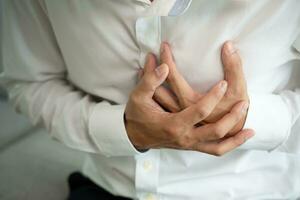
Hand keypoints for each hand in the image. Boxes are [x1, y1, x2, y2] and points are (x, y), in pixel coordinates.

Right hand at [125, 54, 253, 155]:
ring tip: (250, 128)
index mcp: (173, 124)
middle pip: (215, 131)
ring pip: (218, 146)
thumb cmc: (136, 115)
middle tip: (245, 102)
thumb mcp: (138, 96)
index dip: (213, 97)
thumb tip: (164, 65)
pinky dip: (229, 146)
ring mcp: (189, 144)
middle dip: (232, 117)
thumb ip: (150, 80)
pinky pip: (214, 151)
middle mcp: (184, 137)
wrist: (134, 135)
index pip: (199, 111)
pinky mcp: (191, 146)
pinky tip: (240, 138)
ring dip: (235, 137)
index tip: (223, 82)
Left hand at [148, 41, 248, 134]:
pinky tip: (148, 82)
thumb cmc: (233, 109)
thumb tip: (228, 46)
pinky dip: (152, 92)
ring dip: (148, 81)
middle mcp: (179, 109)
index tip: (163, 46)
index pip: (172, 77)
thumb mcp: (238, 89)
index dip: (167, 59)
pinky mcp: (175, 117)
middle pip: (157, 88)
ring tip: (144, 66)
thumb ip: (234, 68)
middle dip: (151, 69)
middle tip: (149, 55)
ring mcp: (175, 115)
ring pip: (155, 98)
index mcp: (191, 101)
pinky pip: (158, 104)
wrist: (231, 132)